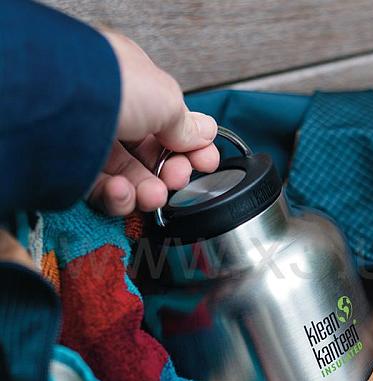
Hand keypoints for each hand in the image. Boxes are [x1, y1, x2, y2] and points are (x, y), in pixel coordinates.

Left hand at [88, 31, 219, 215]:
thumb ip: (187, 124)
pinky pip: (102, 190)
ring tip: (154, 195)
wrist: (60, 101)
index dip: (191, 145)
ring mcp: (92, 140)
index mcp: (134, 85)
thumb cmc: (112, 84)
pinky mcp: (73, 168)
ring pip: (129, 176)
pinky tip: (123, 192)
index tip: (207, 162)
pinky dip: (117, 198)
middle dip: (171, 172)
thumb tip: (205, 135)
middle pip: (152, 154)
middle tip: (179, 179)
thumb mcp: (166, 99)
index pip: (170, 122)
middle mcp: (112, 111)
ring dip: (148, 191)